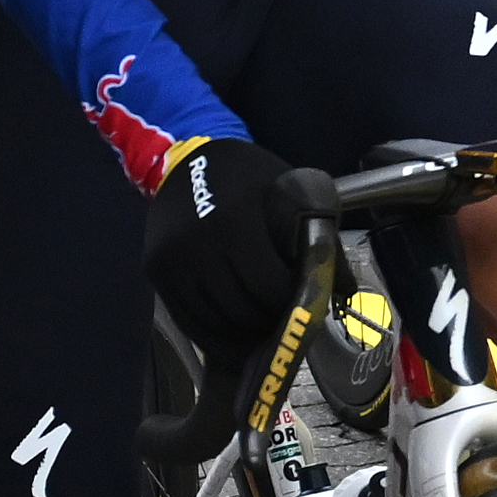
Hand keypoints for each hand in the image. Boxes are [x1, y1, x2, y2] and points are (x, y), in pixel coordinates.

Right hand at [145, 137, 331, 359]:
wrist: (187, 160)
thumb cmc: (250, 178)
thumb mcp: (292, 195)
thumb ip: (317, 241)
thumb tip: (341, 290)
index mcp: (235, 222)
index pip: (268, 286)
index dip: (291, 304)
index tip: (304, 308)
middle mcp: (196, 245)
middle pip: (239, 309)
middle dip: (268, 324)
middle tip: (286, 327)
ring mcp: (170, 261)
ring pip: (212, 322)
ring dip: (241, 336)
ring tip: (264, 335)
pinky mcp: (155, 271)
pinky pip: (186, 319)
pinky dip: (213, 336)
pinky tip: (234, 337)